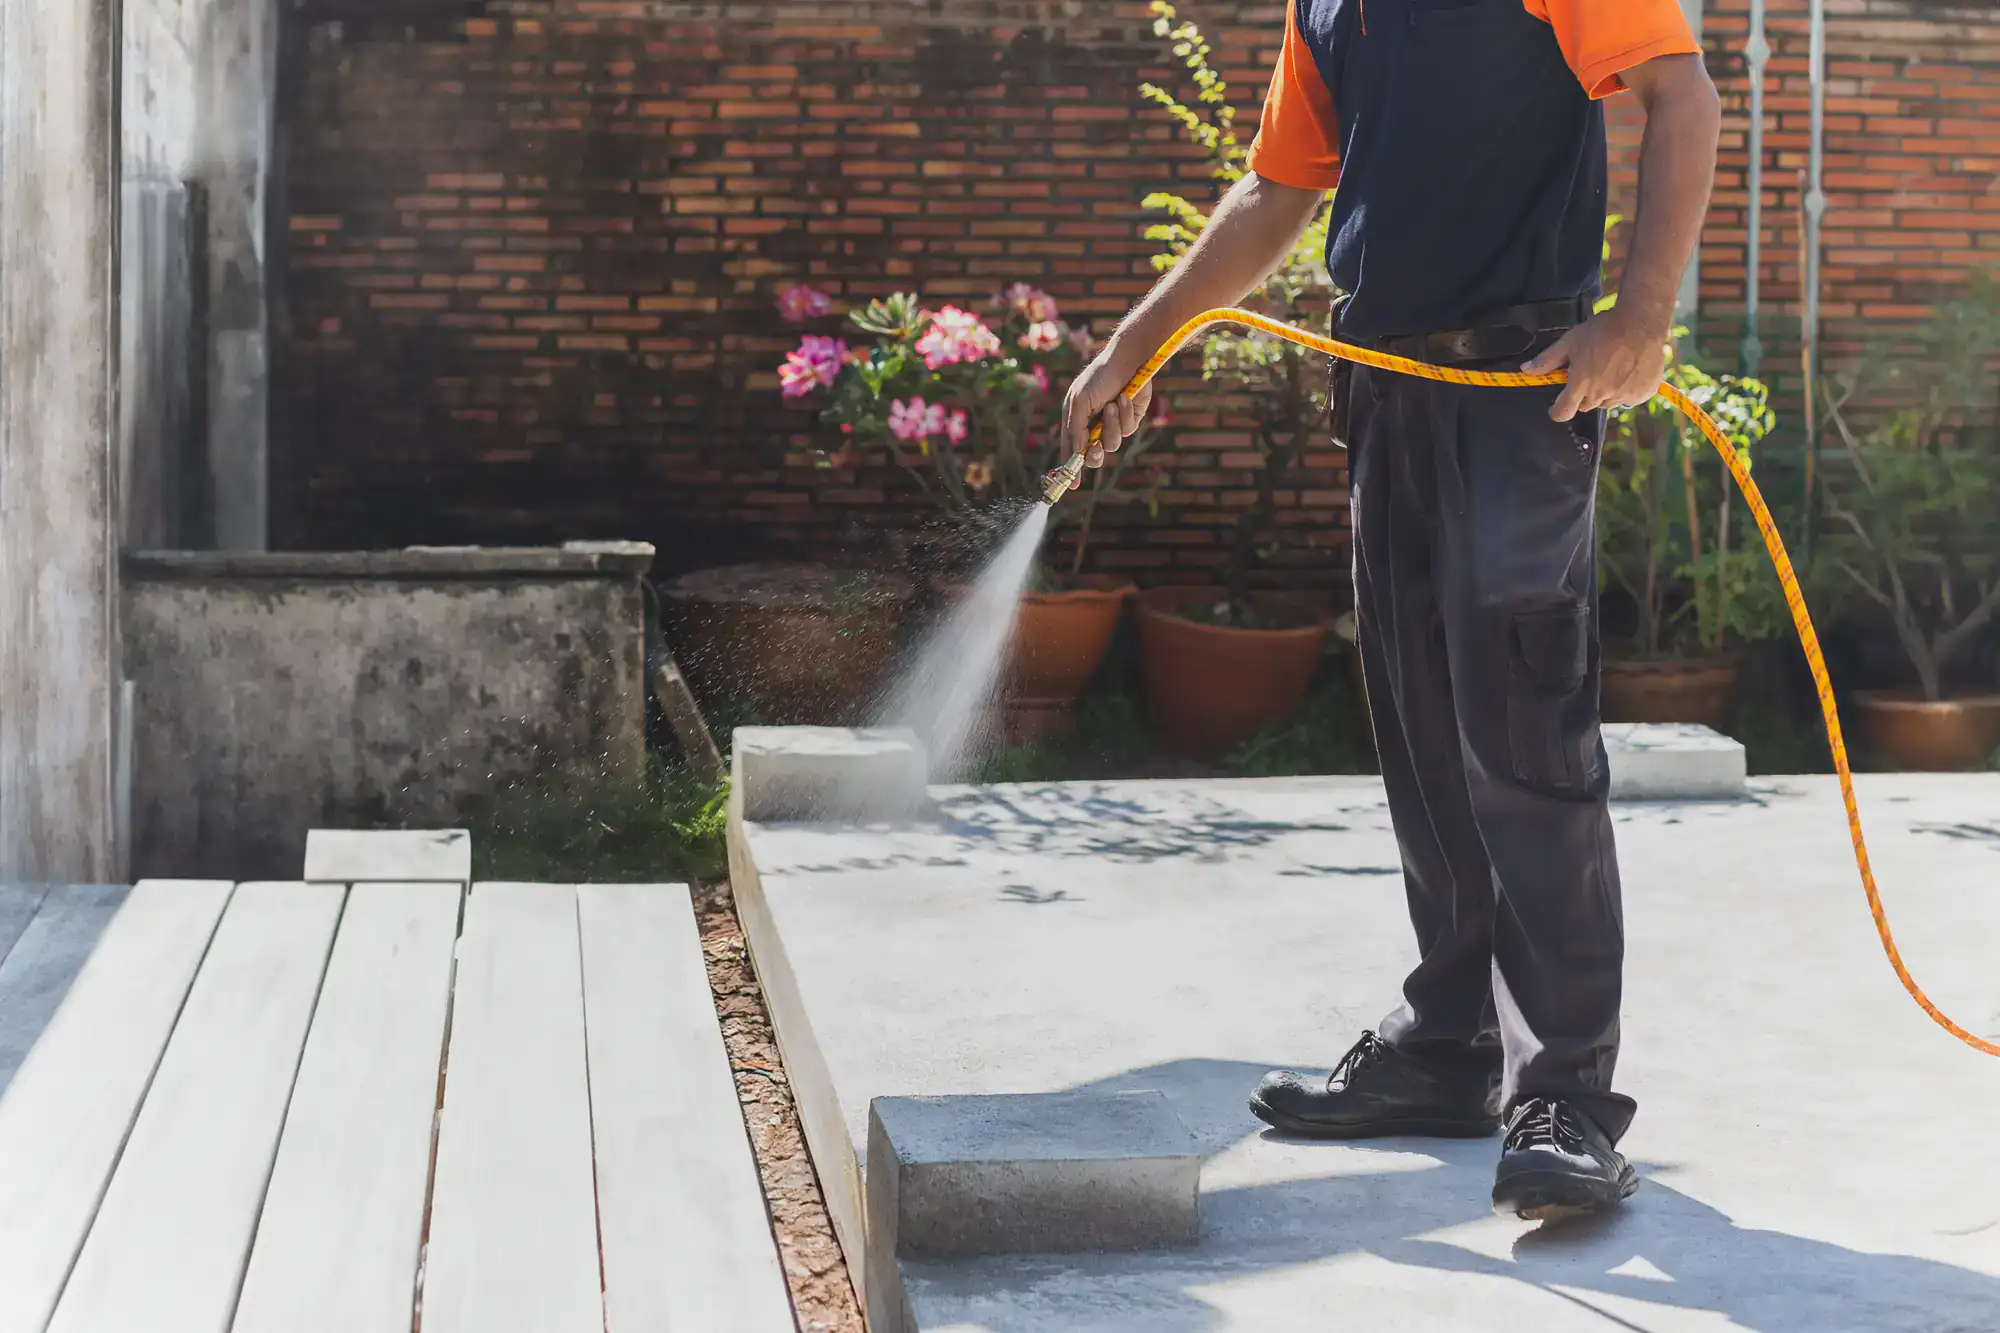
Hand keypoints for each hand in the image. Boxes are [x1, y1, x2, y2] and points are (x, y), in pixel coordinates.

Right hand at [1061, 348, 1152, 467]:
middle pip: (1093, 455)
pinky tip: (1125, 397)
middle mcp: (1094, 425)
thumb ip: (1076, 427)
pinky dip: (1126, 414)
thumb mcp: (1080, 400)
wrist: (1128, 360)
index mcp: (1076, 420)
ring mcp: (1113, 423)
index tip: (1071, 484)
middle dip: (1094, 454)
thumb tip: (1077, 450)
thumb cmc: (1099, 376)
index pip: (1071, 449)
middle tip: (1095, 448)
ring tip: (1113, 404)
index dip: (1071, 467)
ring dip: (1113, 425)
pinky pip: (1128, 429)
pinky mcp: (1131, 419)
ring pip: (1112, 443)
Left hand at [1522, 308, 1670, 421]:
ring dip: (1605, 391)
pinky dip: (1626, 390)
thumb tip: (1526, 370)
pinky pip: (1629, 399)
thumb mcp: (1571, 341)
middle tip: (1590, 371)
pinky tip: (1628, 371)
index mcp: (1581, 384)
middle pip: (1585, 405)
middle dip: (1583, 393)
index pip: (1563, 412)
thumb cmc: (1603, 330)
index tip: (1557, 405)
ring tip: (1611, 367)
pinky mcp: (1642, 394)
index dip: (1557, 410)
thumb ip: (1548, 359)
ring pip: (1607, 402)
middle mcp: (1601, 395)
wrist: (1642, 322)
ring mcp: (1624, 396)